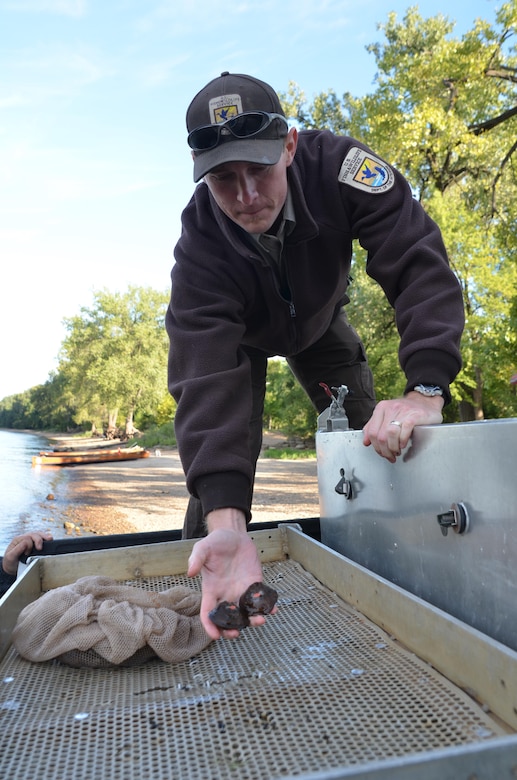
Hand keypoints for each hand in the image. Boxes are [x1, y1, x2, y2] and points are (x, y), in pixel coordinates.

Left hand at [2, 531, 52, 575]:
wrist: (12, 567)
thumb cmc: (10, 562)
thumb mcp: (10, 557)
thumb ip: (17, 550)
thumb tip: (26, 543)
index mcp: (18, 540)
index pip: (26, 538)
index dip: (29, 546)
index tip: (27, 554)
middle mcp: (24, 538)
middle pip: (34, 534)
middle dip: (39, 540)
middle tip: (40, 548)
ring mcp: (30, 539)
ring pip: (39, 534)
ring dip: (45, 537)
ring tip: (50, 539)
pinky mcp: (35, 542)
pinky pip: (42, 537)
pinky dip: (46, 539)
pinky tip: (50, 540)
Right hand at [187, 508, 267, 639]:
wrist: (233, 534)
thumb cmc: (216, 542)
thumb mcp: (203, 548)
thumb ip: (196, 559)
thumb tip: (190, 572)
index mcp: (212, 590)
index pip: (208, 613)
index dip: (210, 626)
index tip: (215, 635)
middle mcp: (226, 594)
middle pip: (228, 618)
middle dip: (231, 629)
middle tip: (237, 632)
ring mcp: (241, 590)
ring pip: (246, 612)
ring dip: (253, 619)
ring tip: (260, 620)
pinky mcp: (255, 583)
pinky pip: (261, 598)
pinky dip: (267, 606)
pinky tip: (273, 609)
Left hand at [362, 392, 443, 462]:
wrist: (426, 402)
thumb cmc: (407, 412)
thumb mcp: (387, 416)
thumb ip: (374, 427)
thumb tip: (366, 442)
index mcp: (381, 408)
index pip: (371, 432)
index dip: (376, 447)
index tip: (382, 453)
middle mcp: (391, 407)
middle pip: (380, 435)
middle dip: (384, 451)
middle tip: (390, 456)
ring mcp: (403, 411)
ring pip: (390, 434)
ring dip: (393, 447)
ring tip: (397, 451)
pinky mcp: (415, 415)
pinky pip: (405, 430)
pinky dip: (403, 440)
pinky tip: (404, 444)